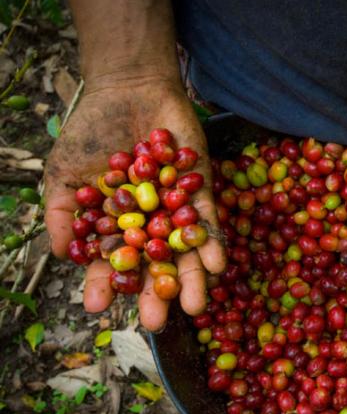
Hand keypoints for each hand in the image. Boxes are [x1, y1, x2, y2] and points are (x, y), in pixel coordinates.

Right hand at [44, 77, 225, 330]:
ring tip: (196, 307)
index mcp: (117, 227)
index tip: (99, 309)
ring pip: (186, 252)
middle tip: (155, 323)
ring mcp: (177, 211)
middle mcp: (149, 225)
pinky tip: (216, 265)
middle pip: (154, 266)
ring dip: (192, 279)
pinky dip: (212, 242)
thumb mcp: (66, 174)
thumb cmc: (92, 132)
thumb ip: (63, 214)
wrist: (128, 90)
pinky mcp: (201, 192)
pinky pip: (208, 222)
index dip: (105, 284)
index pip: (111, 263)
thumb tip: (63, 256)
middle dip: (155, 294)